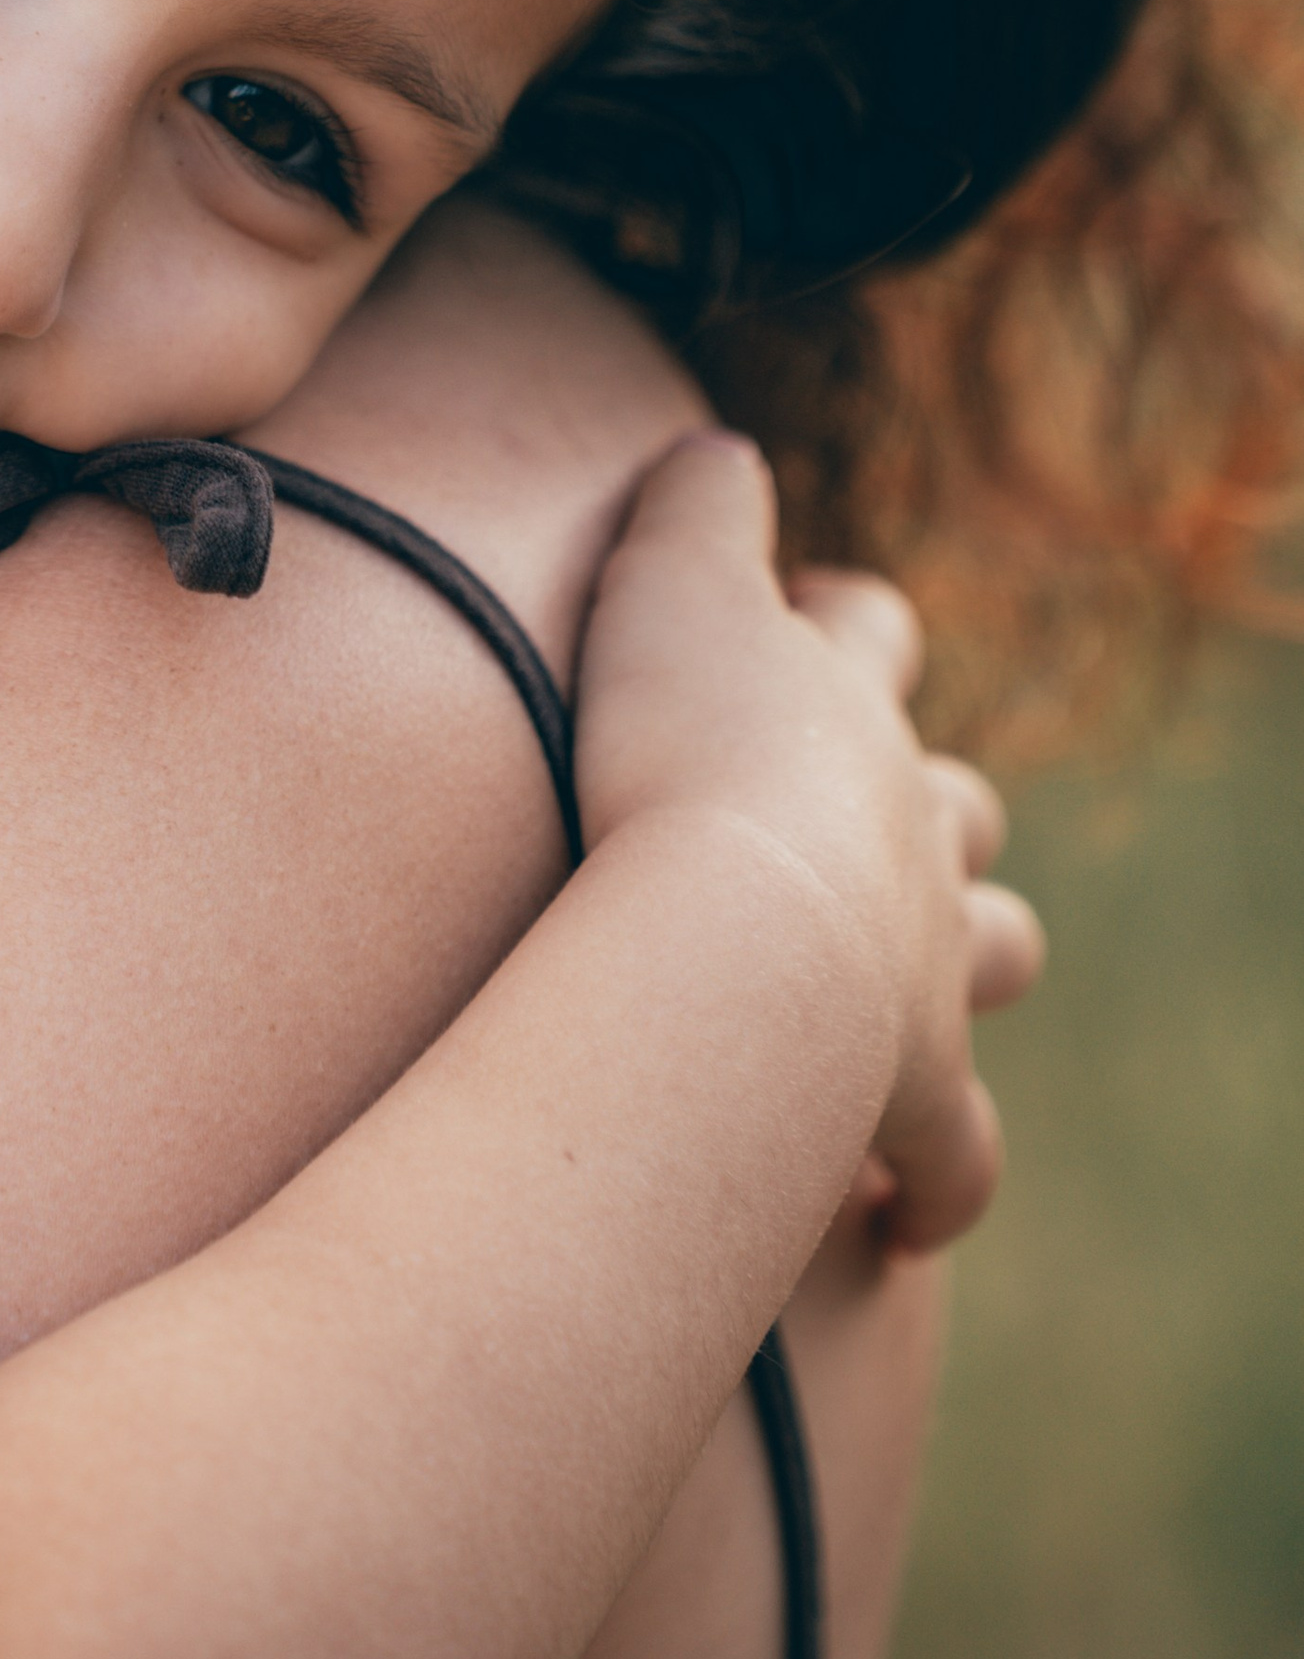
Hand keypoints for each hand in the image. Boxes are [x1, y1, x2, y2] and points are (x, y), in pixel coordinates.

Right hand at [572, 430, 1043, 1255]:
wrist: (737, 935)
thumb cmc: (678, 752)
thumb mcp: (663, 584)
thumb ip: (691, 505)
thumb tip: (714, 443)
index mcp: (846, 713)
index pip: (870, 633)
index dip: (837, 617)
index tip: (790, 613)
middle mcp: (913, 832)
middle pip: (959, 802)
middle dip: (923, 805)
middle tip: (837, 822)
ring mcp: (929, 967)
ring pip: (996, 955)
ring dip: (960, 966)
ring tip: (897, 997)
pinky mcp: (915, 1094)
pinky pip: (952, 1154)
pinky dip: (935, 1180)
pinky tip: (898, 1214)